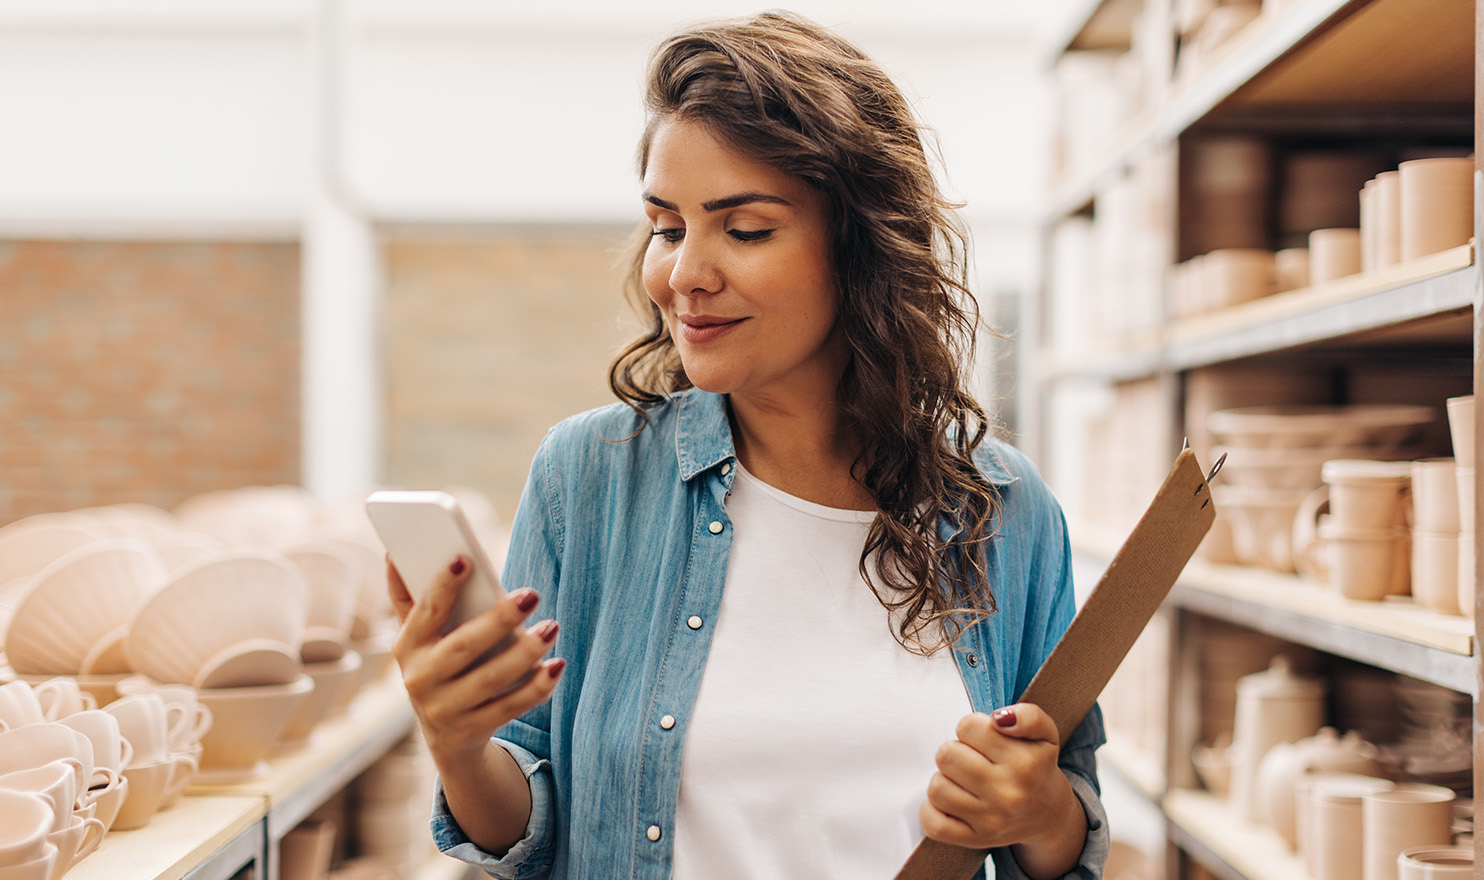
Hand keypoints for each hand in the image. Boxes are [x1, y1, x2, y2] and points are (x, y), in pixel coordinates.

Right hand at [388, 555, 563, 764]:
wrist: (446, 737)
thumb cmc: (439, 667)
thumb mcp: (419, 639)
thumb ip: (410, 599)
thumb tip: (392, 555)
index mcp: (407, 647)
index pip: (425, 611)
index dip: (442, 585)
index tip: (465, 558)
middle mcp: (421, 679)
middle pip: (464, 646)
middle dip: (499, 619)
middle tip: (532, 594)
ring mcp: (445, 709)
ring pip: (490, 679)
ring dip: (525, 653)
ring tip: (551, 628)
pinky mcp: (471, 731)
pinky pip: (509, 708)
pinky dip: (536, 688)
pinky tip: (556, 666)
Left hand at [921, 704, 1084, 875]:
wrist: (1048, 814)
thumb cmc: (1037, 768)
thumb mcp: (1045, 734)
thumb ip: (1029, 716)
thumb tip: (999, 719)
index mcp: (1026, 763)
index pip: (968, 727)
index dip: (971, 728)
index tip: (982, 739)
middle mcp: (1009, 793)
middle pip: (947, 755)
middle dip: (955, 751)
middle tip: (971, 759)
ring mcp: (991, 820)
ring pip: (937, 787)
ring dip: (945, 779)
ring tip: (963, 780)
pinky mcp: (975, 839)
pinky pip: (934, 824)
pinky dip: (932, 811)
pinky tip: (949, 802)